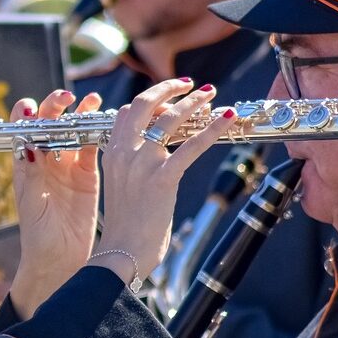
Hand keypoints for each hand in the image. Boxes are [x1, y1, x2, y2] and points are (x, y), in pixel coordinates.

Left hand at [9, 89, 103, 317]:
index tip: (32, 105)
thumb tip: (26, 141)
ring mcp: (68, 166)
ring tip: (91, 101)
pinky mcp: (89, 176)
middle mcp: (47, 160)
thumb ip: (32, 172)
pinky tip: (106, 122)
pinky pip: (94, 149)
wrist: (60, 260)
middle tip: (66, 98)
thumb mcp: (32, 203)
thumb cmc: (38, 235)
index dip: (27, 113)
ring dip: (82, 114)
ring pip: (75, 131)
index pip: (24, 130)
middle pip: (51, 124)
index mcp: (27, 165)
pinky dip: (100, 134)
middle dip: (57, 106)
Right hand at [93, 79, 236, 282]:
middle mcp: (124, 152)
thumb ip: (130, 167)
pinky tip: (226, 117)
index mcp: (112, 153)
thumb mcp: (120, 188)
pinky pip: (191, 145)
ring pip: (171, 119)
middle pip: (146, 104)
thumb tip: (150, 158)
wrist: (121, 253)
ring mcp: (142, 164)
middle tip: (190, 84)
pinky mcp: (162, 178)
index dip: (152, 100)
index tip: (170, 97)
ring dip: (194, 102)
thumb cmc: (125, 227)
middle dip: (170, 89)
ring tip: (211, 94)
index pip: (128, 112)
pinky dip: (212, 128)